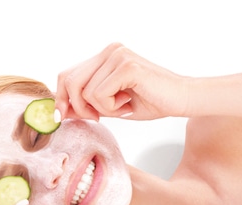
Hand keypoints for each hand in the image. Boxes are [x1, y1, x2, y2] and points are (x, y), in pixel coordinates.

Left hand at [55, 43, 187, 120]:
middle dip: (78, 107)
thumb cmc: (150, 101)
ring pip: (85, 92)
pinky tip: (127, 103)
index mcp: (104, 56)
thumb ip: (85, 104)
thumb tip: (59, 111)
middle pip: (70, 82)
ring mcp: (118, 55)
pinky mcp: (126, 66)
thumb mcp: (108, 105)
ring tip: (122, 106)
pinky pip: (99, 94)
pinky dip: (110, 108)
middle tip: (98, 117)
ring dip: (101, 109)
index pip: (66, 75)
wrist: (182, 100)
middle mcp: (109, 51)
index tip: (63, 117)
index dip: (60, 98)